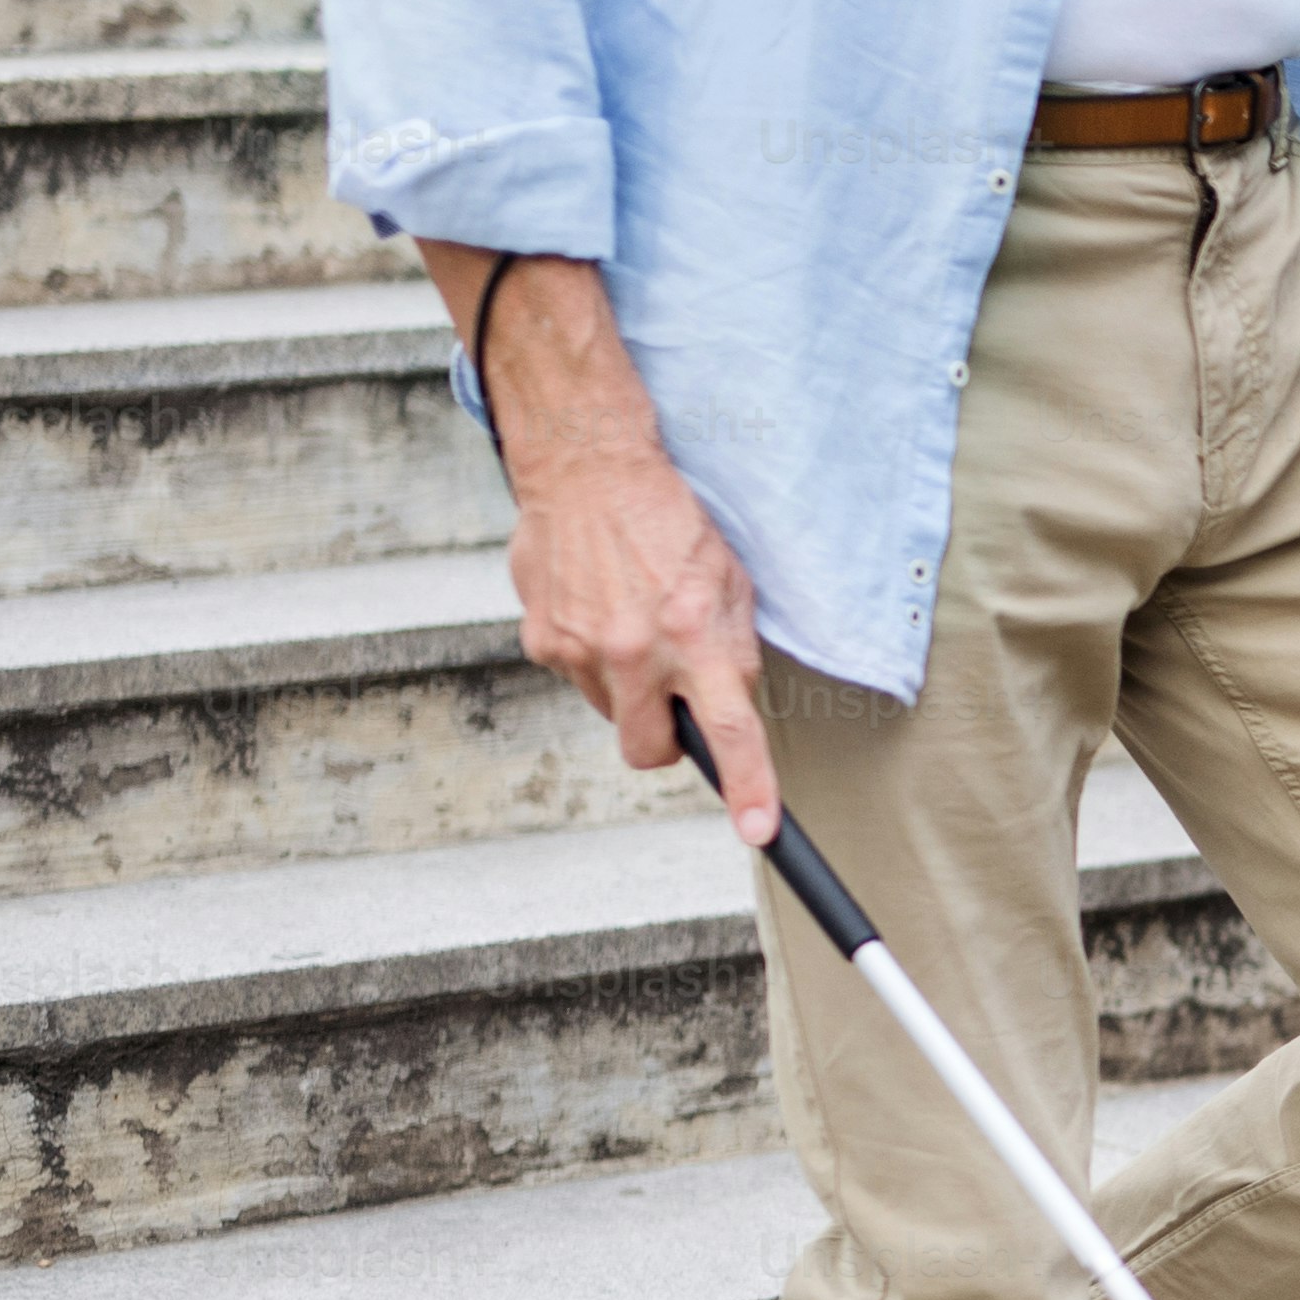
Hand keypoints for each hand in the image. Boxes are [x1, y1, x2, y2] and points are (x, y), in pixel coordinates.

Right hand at [438, 249, 783, 843]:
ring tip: (632, 623)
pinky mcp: (540, 639)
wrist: (587, 469)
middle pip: (650, 754)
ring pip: (613, 714)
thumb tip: (732, 709)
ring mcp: (579, 650)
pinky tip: (599, 609)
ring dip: (629, 689)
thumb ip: (733, 652)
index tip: (758, 831)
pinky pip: (578, 678)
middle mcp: (633, 651)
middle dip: (665, 742)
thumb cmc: (669, 523)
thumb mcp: (729, 582)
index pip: (729, 730)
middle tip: (673, 697)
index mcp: (691, 635)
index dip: (750, 788)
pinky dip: (593, 659)